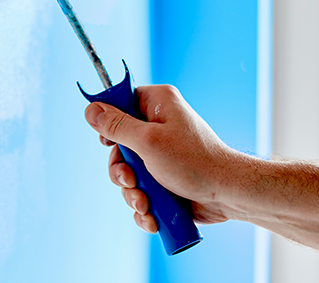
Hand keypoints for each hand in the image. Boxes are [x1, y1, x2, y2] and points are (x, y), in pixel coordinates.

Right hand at [84, 85, 246, 232]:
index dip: (110, 123)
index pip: (121, 102)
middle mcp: (158, 126)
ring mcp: (161, 154)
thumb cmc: (194, 161)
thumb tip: (90, 109)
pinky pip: (141, 190)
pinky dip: (143, 205)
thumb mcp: (148, 141)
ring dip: (132, 193)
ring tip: (146, 204)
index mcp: (157, 105)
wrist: (228, 195)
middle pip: (119, 145)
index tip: (108, 142)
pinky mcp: (164, 179)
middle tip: (131, 181)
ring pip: (128, 173)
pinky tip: (151, 216)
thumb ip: (116, 126)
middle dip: (121, 172)